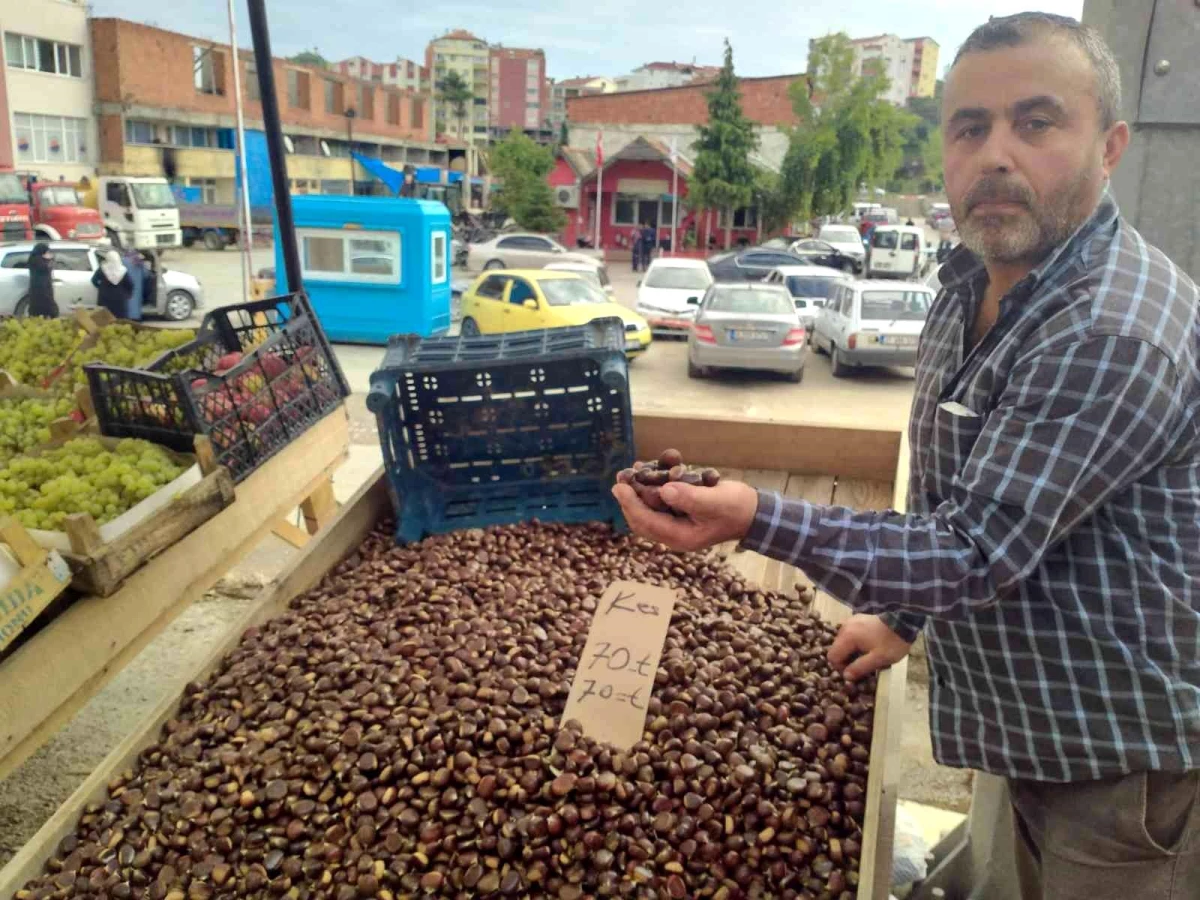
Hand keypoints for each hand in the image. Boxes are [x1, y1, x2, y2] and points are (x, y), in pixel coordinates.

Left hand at [612, 479, 758, 552]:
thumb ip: (689, 498)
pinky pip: (664, 494)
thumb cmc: (736, 509)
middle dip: (631, 494)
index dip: (630, 504)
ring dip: (645, 483)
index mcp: (679, 536)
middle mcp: (674, 530)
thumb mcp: (714, 503)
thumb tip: (664, 490)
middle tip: (622, 476)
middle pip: (642, 514)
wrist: (755, 511)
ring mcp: (677, 519)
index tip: (619, 486)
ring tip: (638, 466)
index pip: (646, 522)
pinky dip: (662, 478)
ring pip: (651, 502)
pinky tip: (663, 461)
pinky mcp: (681, 507)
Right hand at [828, 614, 912, 680]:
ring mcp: (851, 621)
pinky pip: (849, 634)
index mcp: (848, 636)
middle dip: (846, 660)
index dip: (840, 668)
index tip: (854, 672)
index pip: (832, 656)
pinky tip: (867, 646)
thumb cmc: (891, 642)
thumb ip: (859, 668)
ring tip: (865, 656)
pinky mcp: (857, 619)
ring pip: (843, 642)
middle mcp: (845, 627)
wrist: (904, 622)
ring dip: (850, 651)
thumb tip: (845, 676)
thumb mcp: (878, 659)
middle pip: (836, 649)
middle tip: (861, 666)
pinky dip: (854, 643)